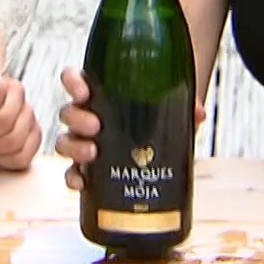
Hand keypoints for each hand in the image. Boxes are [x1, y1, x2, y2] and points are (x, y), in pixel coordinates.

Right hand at [55, 67, 205, 190]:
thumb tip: (198, 114)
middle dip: (77, 118)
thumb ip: (184, 106)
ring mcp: (85, 142)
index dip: (73, 82)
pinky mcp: (88, 168)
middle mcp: (87, 116)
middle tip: (97, 125)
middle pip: (68, 113)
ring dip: (74, 147)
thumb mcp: (171, 106)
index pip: (75, 80)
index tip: (84, 91)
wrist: (161, 139)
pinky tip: (82, 183)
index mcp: (99, 93)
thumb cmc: (158, 115)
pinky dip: (72, 177)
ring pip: (65, 141)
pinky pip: (71, 172)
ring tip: (93, 153)